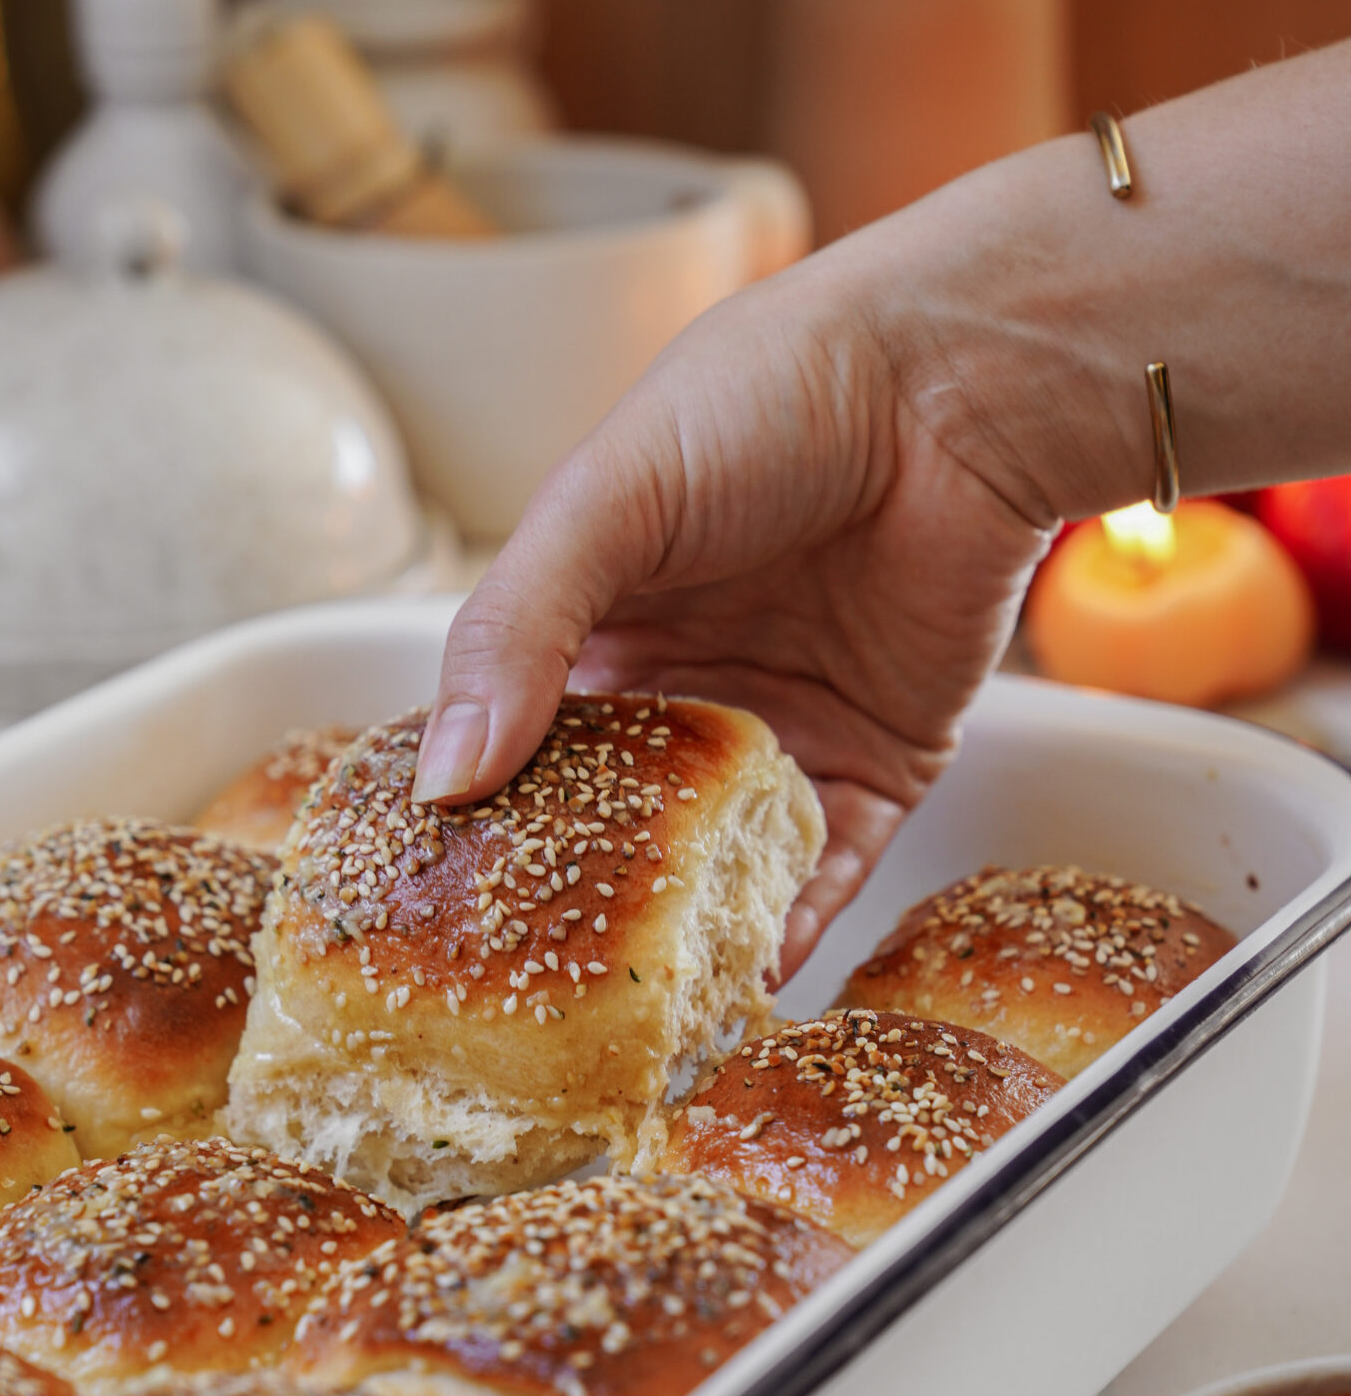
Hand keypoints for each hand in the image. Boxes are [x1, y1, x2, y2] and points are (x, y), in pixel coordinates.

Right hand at [414, 247, 1053, 977]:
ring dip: (688, 932)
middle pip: (619, 823)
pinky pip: (830, 869)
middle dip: (582, 902)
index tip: (435, 905)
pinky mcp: (879, 767)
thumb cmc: (771, 399)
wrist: (960, 384)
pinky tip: (752, 976)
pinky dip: (794, 922)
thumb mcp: (606, 500)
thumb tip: (441, 780)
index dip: (482, 818)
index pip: (519, 743)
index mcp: (602, 620)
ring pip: (720, 863)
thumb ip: (515, 630)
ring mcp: (783, 733)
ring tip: (640, 1011)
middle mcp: (687, 687)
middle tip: (530, 992)